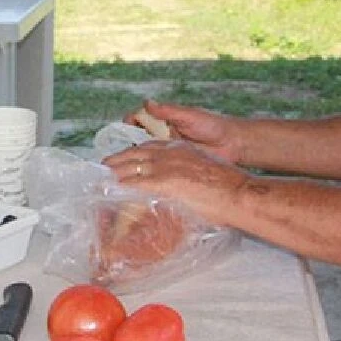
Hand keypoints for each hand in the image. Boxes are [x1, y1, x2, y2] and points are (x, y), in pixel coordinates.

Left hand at [104, 141, 247, 226]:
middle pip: (136, 154)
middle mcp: (171, 154)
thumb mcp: (204, 172)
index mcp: (180, 150)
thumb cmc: (228, 187)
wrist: (238, 192)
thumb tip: (180, 189)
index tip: (122, 159)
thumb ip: (188, 176)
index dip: (133, 153)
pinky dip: (123, 185)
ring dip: (115, 173)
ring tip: (101, 179)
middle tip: (103, 167)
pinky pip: (137, 183)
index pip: (149, 148)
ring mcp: (167, 167)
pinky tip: (113, 189)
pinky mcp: (166, 182)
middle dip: (117, 161)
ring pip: (133, 167)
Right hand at [126, 100, 243, 162]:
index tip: (128, 126)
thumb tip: (147, 103)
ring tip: (126, 163)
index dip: (132, 121)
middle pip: (139, 136)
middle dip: (129, 140)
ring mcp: (168, 150)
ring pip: (146, 152)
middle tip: (122, 148)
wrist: (232, 144)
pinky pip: (158, 166)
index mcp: (166, 119)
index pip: (141, 118)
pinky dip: (150, 169)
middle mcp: (164, 134)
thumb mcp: (189, 116)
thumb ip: (168, 111)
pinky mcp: (175, 164)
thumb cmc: (212, 125)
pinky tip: (143, 174)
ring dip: (137, 156)